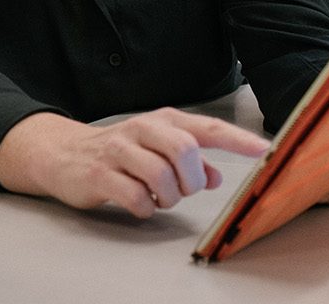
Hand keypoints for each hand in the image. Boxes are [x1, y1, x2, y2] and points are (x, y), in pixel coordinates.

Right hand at [0, 108, 270, 217]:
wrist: (63, 154)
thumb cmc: (120, 151)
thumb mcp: (157, 149)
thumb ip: (191, 161)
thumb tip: (216, 176)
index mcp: (164, 121)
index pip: (208, 128)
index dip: (237, 140)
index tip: (264, 150)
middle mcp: (143, 129)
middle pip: (184, 150)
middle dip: (190, 178)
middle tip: (182, 189)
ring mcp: (120, 150)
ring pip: (161, 176)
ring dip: (167, 197)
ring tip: (158, 197)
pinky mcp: (101, 174)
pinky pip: (136, 197)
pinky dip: (145, 208)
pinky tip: (139, 203)